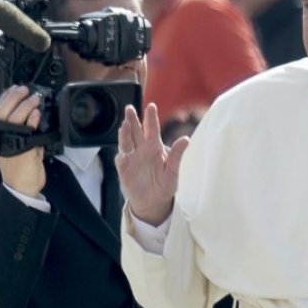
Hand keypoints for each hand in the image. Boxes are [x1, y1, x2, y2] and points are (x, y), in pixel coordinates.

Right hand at [0, 85, 45, 196]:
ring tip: (35, 98)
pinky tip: (37, 114)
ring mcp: (11, 144)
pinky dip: (32, 121)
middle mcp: (2, 139)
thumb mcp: (17, 146)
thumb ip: (22, 132)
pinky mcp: (23, 150)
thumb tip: (32, 116)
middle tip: (25, 89)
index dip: (5, 98)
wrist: (21, 187)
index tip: (14, 88)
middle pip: (4, 112)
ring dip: (26, 105)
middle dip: (14, 98)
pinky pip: (27, 132)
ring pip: (15, 119)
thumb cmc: (20, 167)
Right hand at [116, 103, 188, 226]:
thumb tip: (186, 139)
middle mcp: (142, 149)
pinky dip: (122, 156)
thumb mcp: (173, 170)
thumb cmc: (164, 184)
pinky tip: (123, 153)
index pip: (152, 128)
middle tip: (130, 108)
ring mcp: (132, 158)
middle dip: (133, 119)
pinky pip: (122, 160)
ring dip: (125, 134)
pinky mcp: (124, 169)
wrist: (154, 201)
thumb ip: (177, 154)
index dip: (151, 117)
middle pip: (136, 131)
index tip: (151, 106)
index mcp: (155, 146)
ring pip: (126, 142)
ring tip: (125, 125)